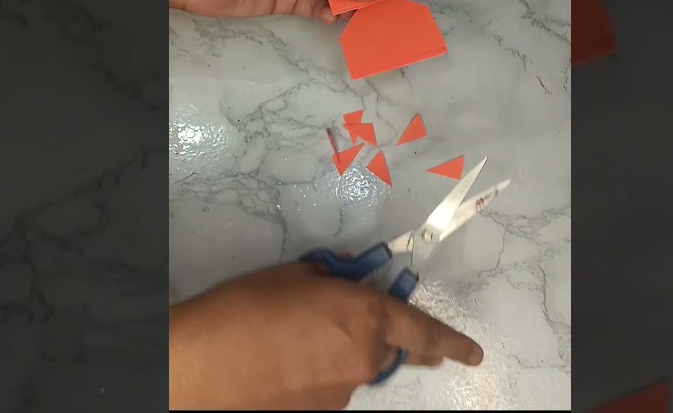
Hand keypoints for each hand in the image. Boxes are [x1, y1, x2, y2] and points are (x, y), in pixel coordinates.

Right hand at [169, 262, 483, 410]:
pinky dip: (315, 377)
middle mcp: (364, 359)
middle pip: (391, 352)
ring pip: (354, 371)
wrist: (199, 366)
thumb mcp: (292, 276)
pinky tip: (281, 367)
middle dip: (389, 342)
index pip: (424, 331)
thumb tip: (342, 282)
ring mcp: (342, 394)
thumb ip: (331, 281)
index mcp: (365, 317)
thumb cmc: (242, 310)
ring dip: (339, 357)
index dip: (452, 343)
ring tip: (291, 343)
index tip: (473, 354)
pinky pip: (327, 389)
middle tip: (374, 334)